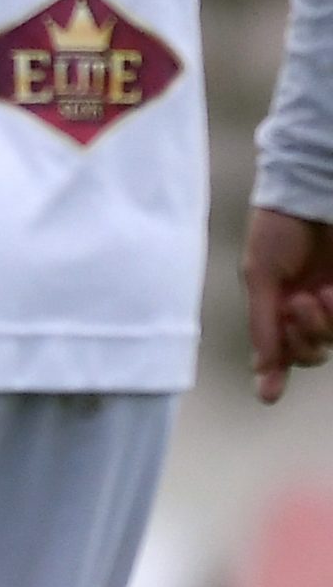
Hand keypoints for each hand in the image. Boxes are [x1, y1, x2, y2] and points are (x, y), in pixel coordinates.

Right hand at [244, 206, 332, 403]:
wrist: (311, 194)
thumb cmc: (277, 230)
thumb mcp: (260, 276)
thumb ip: (263, 327)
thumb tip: (263, 380)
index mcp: (274, 304)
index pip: (277, 349)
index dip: (274, 369)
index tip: (269, 393)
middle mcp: (305, 308)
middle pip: (310, 352)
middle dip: (303, 338)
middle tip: (297, 305)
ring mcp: (331, 302)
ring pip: (331, 341)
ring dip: (324, 326)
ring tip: (321, 293)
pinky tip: (330, 293)